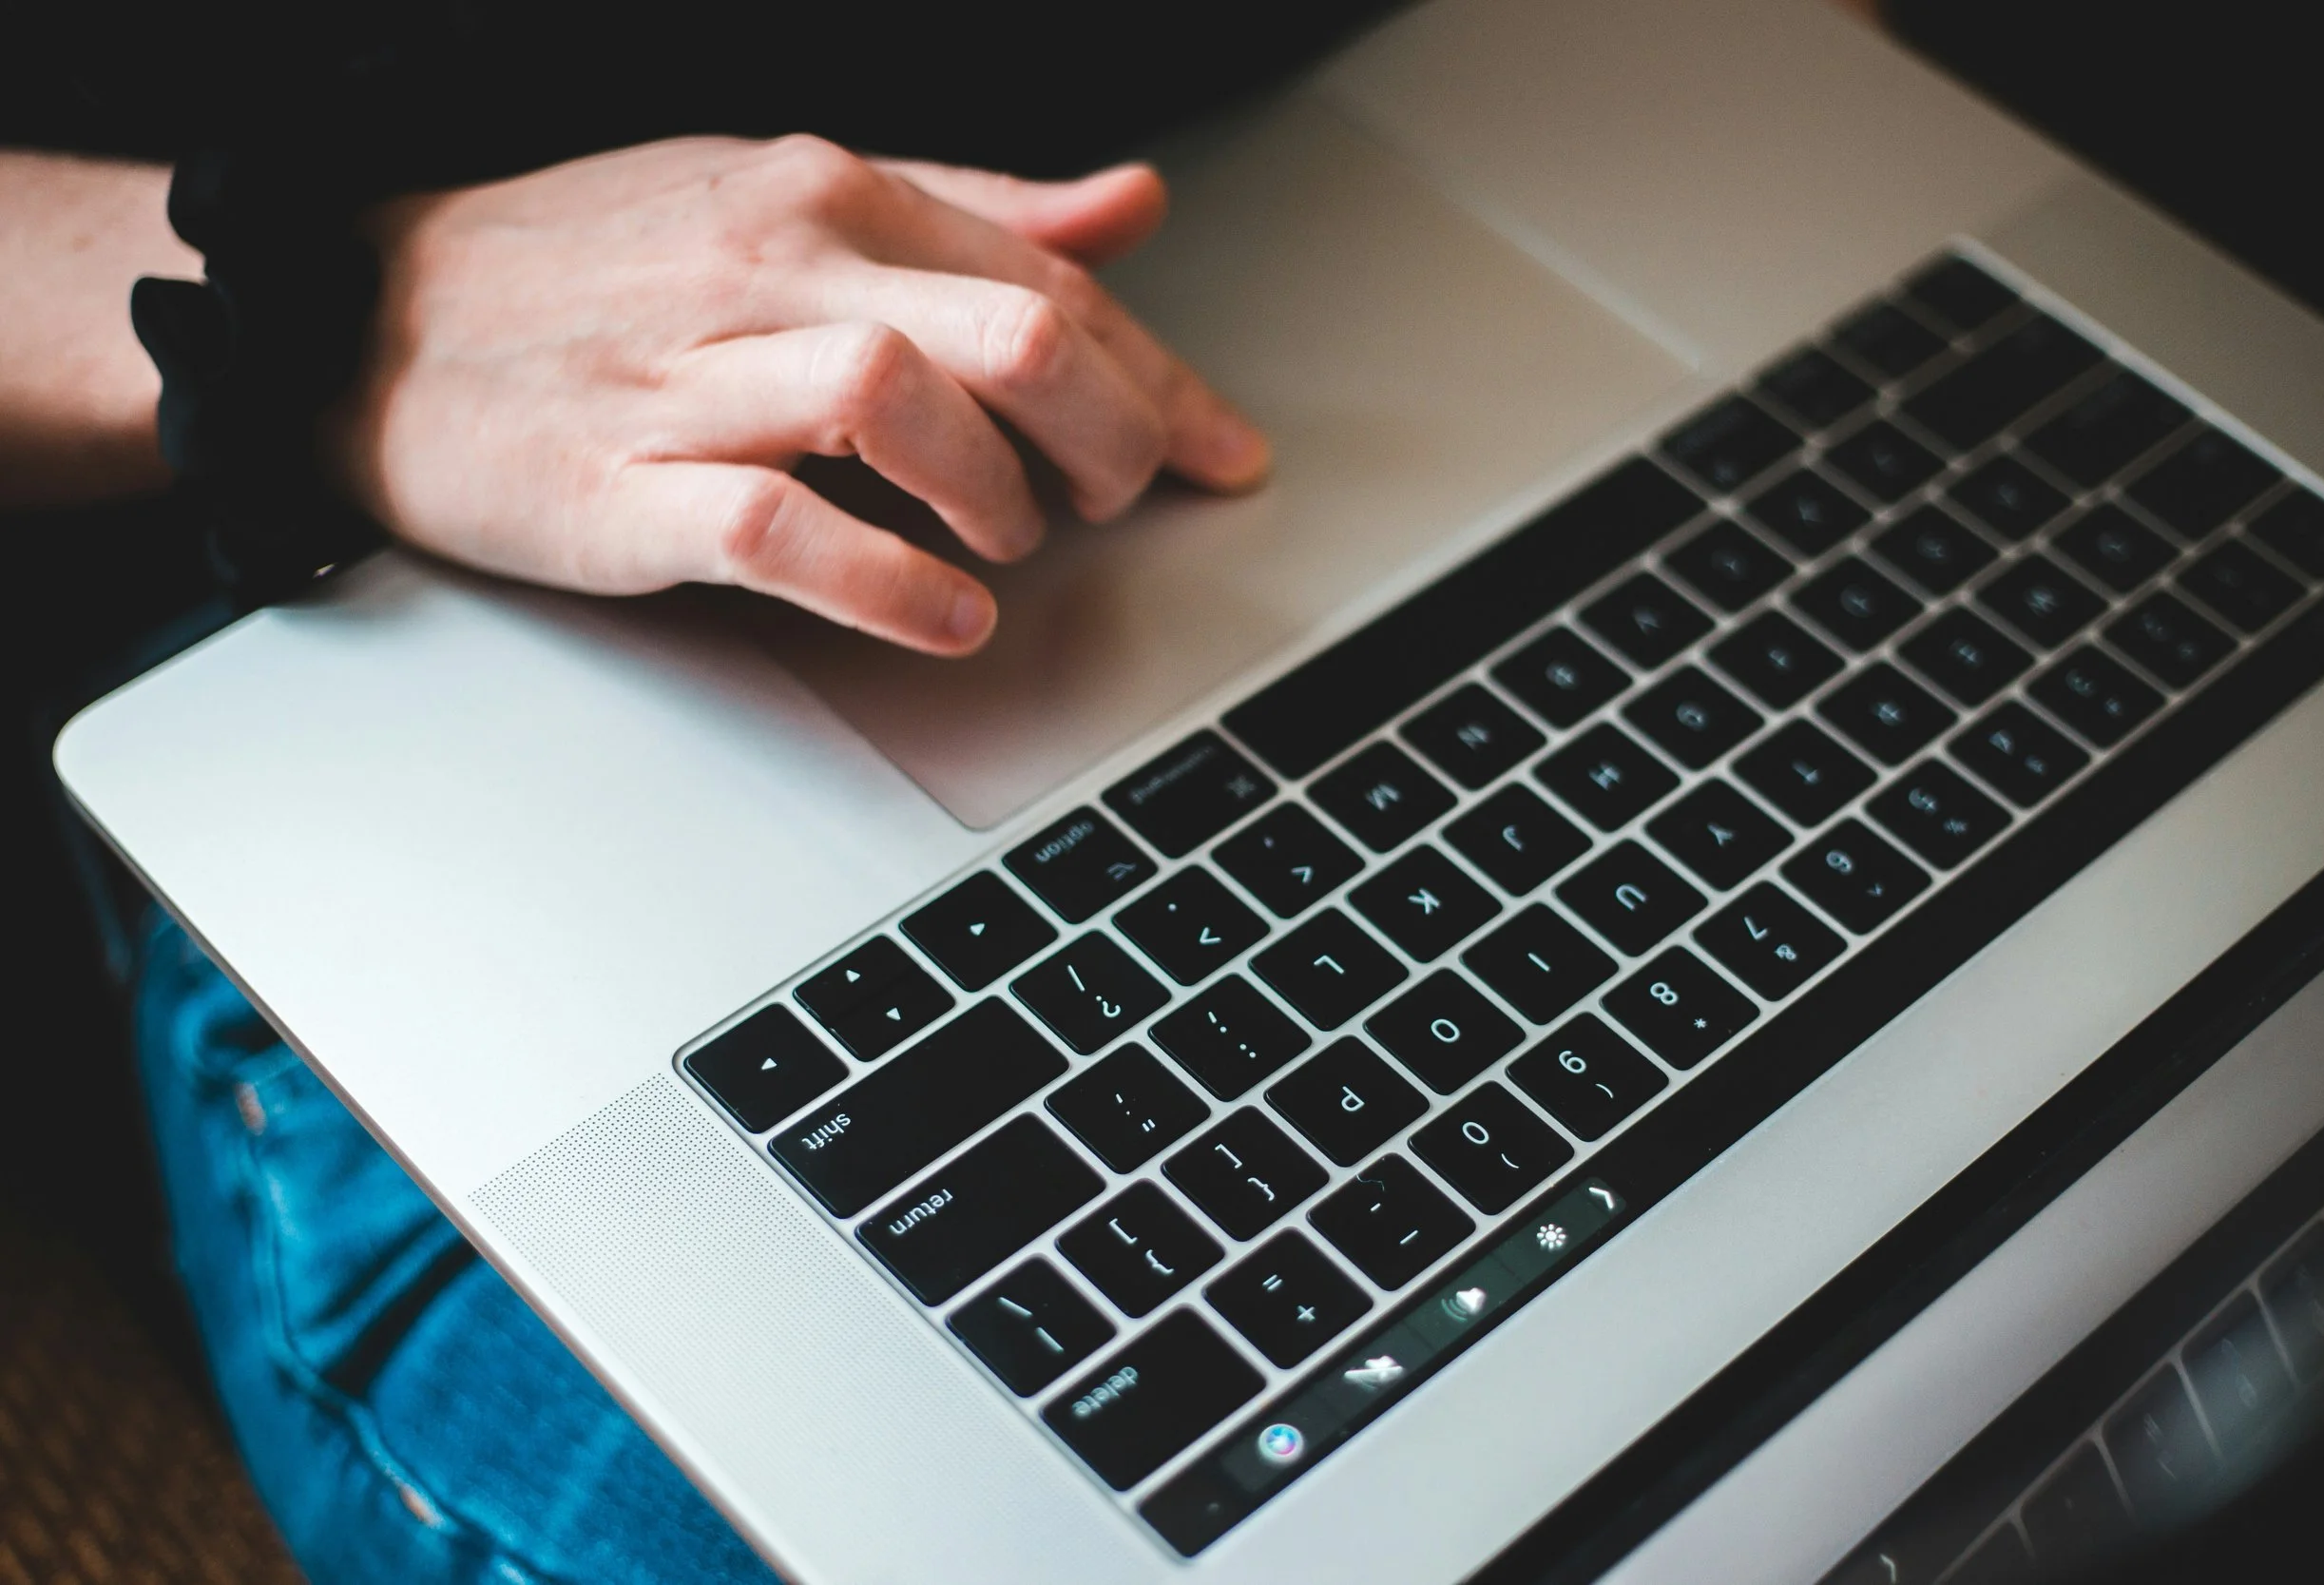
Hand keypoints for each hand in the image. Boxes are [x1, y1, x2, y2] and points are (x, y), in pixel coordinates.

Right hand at [330, 137, 1269, 653]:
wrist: (366, 320)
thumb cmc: (595, 269)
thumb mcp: (785, 199)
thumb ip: (967, 210)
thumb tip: (1128, 210)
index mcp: (823, 193)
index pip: (1046, 275)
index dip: (1158, 377)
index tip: (1221, 450)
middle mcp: (770, 267)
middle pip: (1009, 331)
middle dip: (1110, 430)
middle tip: (1120, 500)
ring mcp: (691, 377)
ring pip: (902, 400)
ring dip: (1000, 492)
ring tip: (1015, 545)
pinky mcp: (624, 485)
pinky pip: (781, 526)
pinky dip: (887, 578)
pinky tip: (948, 613)